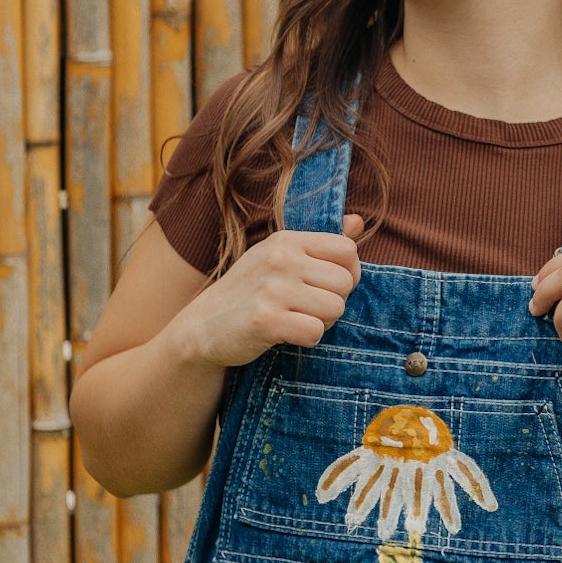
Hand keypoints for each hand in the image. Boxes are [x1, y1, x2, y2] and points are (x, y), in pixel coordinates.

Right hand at [180, 214, 363, 368]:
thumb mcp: (279, 256)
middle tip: (306, 308)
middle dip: (334, 302)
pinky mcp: (265, 321)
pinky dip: (308, 340)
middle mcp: (280, 259)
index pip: (347, 250)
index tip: (326, 286)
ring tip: (296, 319)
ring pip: (336, 308)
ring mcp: (271, 289)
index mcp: (286, 240)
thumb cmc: (249, 291)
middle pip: (346, 283)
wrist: (202, 326)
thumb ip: (320, 243)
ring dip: (322, 322)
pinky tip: (287, 334)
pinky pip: (315, 332)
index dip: (348, 273)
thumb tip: (359, 222)